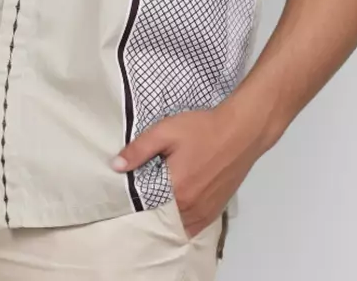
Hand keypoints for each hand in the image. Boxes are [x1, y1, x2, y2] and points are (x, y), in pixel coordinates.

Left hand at [111, 94, 271, 237]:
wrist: (240, 131)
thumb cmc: (203, 129)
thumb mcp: (166, 131)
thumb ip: (139, 150)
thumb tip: (116, 166)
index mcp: (176, 191)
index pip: (145, 208)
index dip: (134, 201)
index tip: (126, 192)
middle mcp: (191, 209)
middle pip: (162, 220)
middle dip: (150, 211)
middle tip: (141, 196)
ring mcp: (205, 212)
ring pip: (178, 226)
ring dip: (166, 218)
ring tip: (158, 201)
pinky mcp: (216, 210)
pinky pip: (194, 227)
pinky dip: (183, 222)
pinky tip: (176, 207)